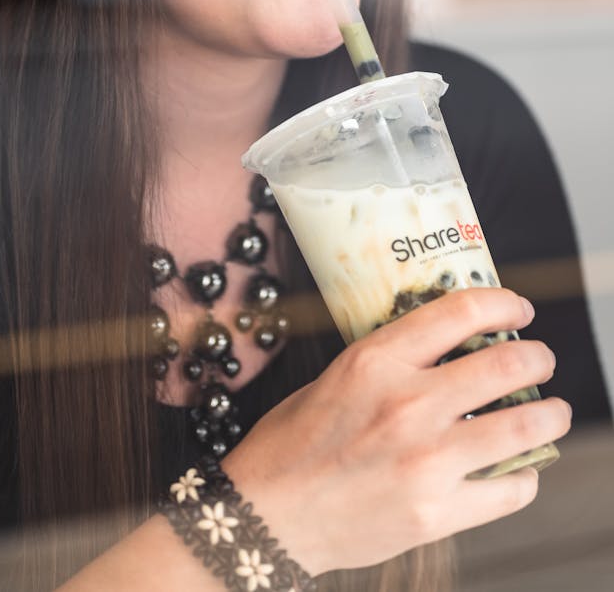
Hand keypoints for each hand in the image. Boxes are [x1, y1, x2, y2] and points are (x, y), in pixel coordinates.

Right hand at [223, 287, 570, 576]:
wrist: (267, 515)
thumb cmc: (294, 441)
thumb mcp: (336, 377)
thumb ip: (392, 362)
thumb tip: (451, 350)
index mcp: (376, 360)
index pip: (461, 313)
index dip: (503, 304)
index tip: (518, 310)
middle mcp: (407, 404)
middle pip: (505, 366)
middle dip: (537, 357)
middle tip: (541, 359)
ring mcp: (425, 461)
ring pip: (522, 426)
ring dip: (550, 415)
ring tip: (553, 412)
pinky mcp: (435, 513)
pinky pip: (508, 489)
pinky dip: (524, 477)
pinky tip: (518, 470)